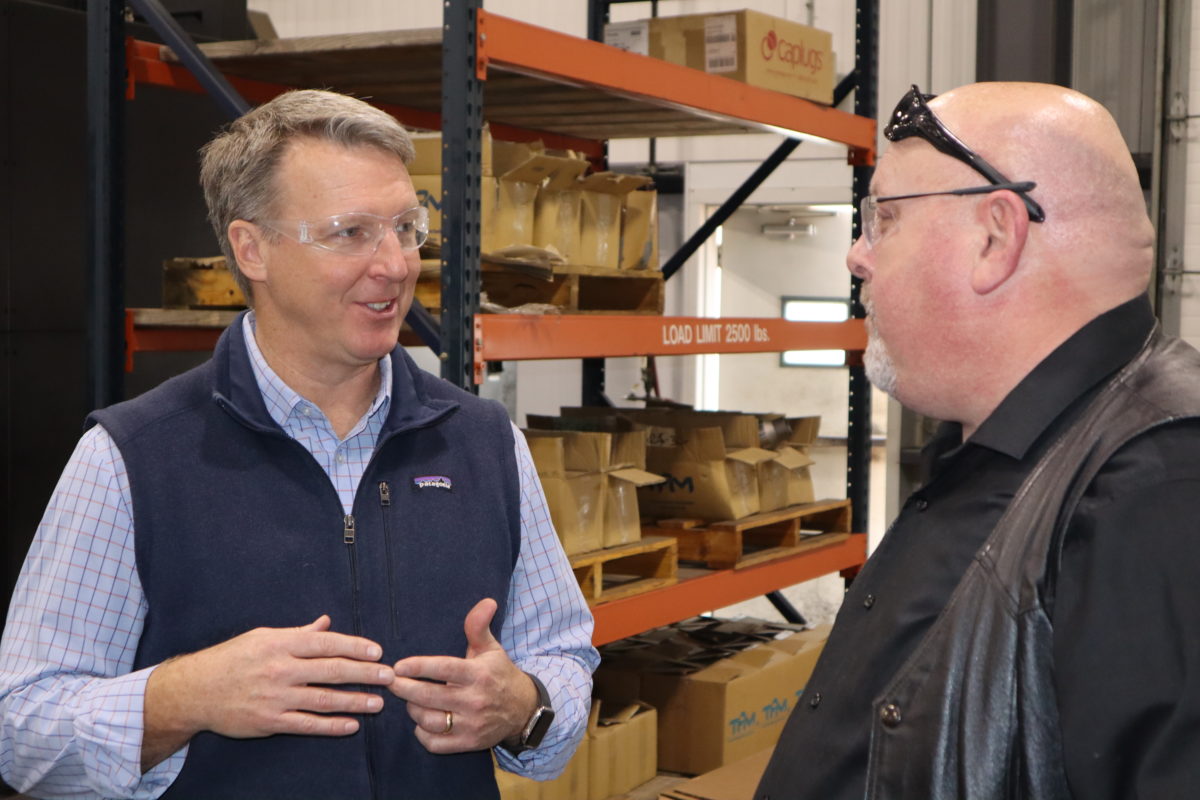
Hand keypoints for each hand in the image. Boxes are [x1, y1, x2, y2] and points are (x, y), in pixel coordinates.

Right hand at [142, 615, 391, 770]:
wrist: (195, 690)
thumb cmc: (232, 659)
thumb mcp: (263, 637)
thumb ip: (298, 634)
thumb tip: (326, 623)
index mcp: (281, 644)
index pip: (326, 643)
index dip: (355, 646)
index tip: (378, 651)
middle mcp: (281, 669)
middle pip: (332, 670)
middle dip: (365, 673)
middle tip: (389, 676)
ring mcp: (276, 697)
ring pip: (324, 699)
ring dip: (355, 701)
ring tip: (378, 702)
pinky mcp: (270, 721)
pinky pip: (307, 724)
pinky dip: (331, 726)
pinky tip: (351, 725)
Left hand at [389, 598, 537, 753]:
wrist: (523, 710)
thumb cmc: (499, 675)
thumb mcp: (491, 649)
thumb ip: (479, 626)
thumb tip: (486, 601)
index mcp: (478, 674)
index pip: (443, 669)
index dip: (418, 667)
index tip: (398, 666)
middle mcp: (475, 700)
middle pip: (429, 696)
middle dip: (404, 688)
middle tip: (390, 681)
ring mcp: (471, 724)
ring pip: (429, 720)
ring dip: (413, 709)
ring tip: (409, 699)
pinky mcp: (468, 743)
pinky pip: (435, 743)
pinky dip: (422, 733)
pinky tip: (421, 720)